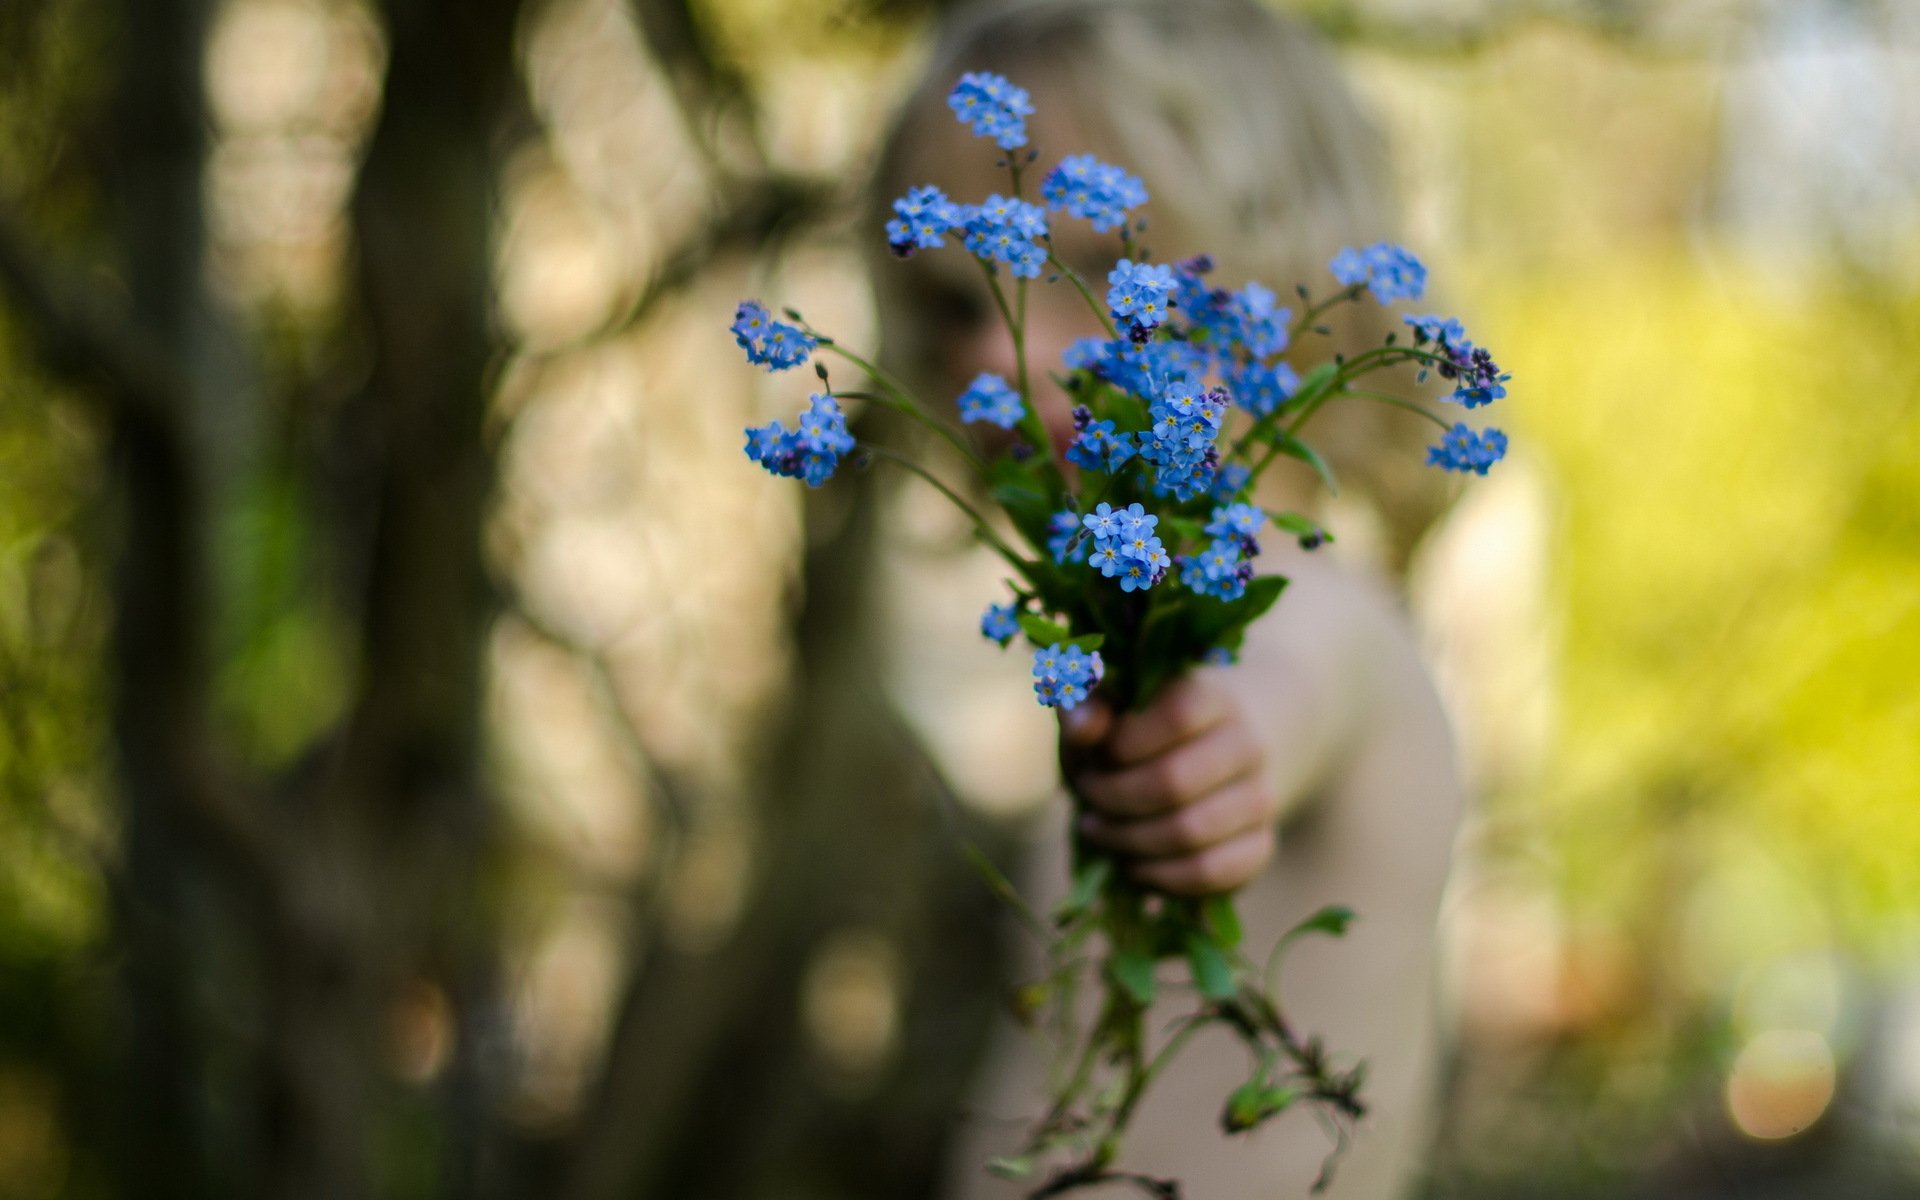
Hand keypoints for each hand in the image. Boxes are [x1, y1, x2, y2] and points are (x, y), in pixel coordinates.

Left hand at [1058, 673, 1281, 895]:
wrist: (1188, 763)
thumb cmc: (1132, 737)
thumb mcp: (1099, 716)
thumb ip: (1083, 709)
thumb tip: (1087, 727)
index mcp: (1210, 698)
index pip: (1177, 716)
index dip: (1124, 743)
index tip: (1095, 757)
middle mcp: (1247, 743)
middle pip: (1175, 781)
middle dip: (1114, 798)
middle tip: (1089, 798)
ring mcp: (1261, 796)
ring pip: (1190, 832)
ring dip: (1129, 840)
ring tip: (1102, 831)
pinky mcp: (1260, 845)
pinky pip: (1211, 872)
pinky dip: (1160, 876)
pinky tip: (1135, 864)